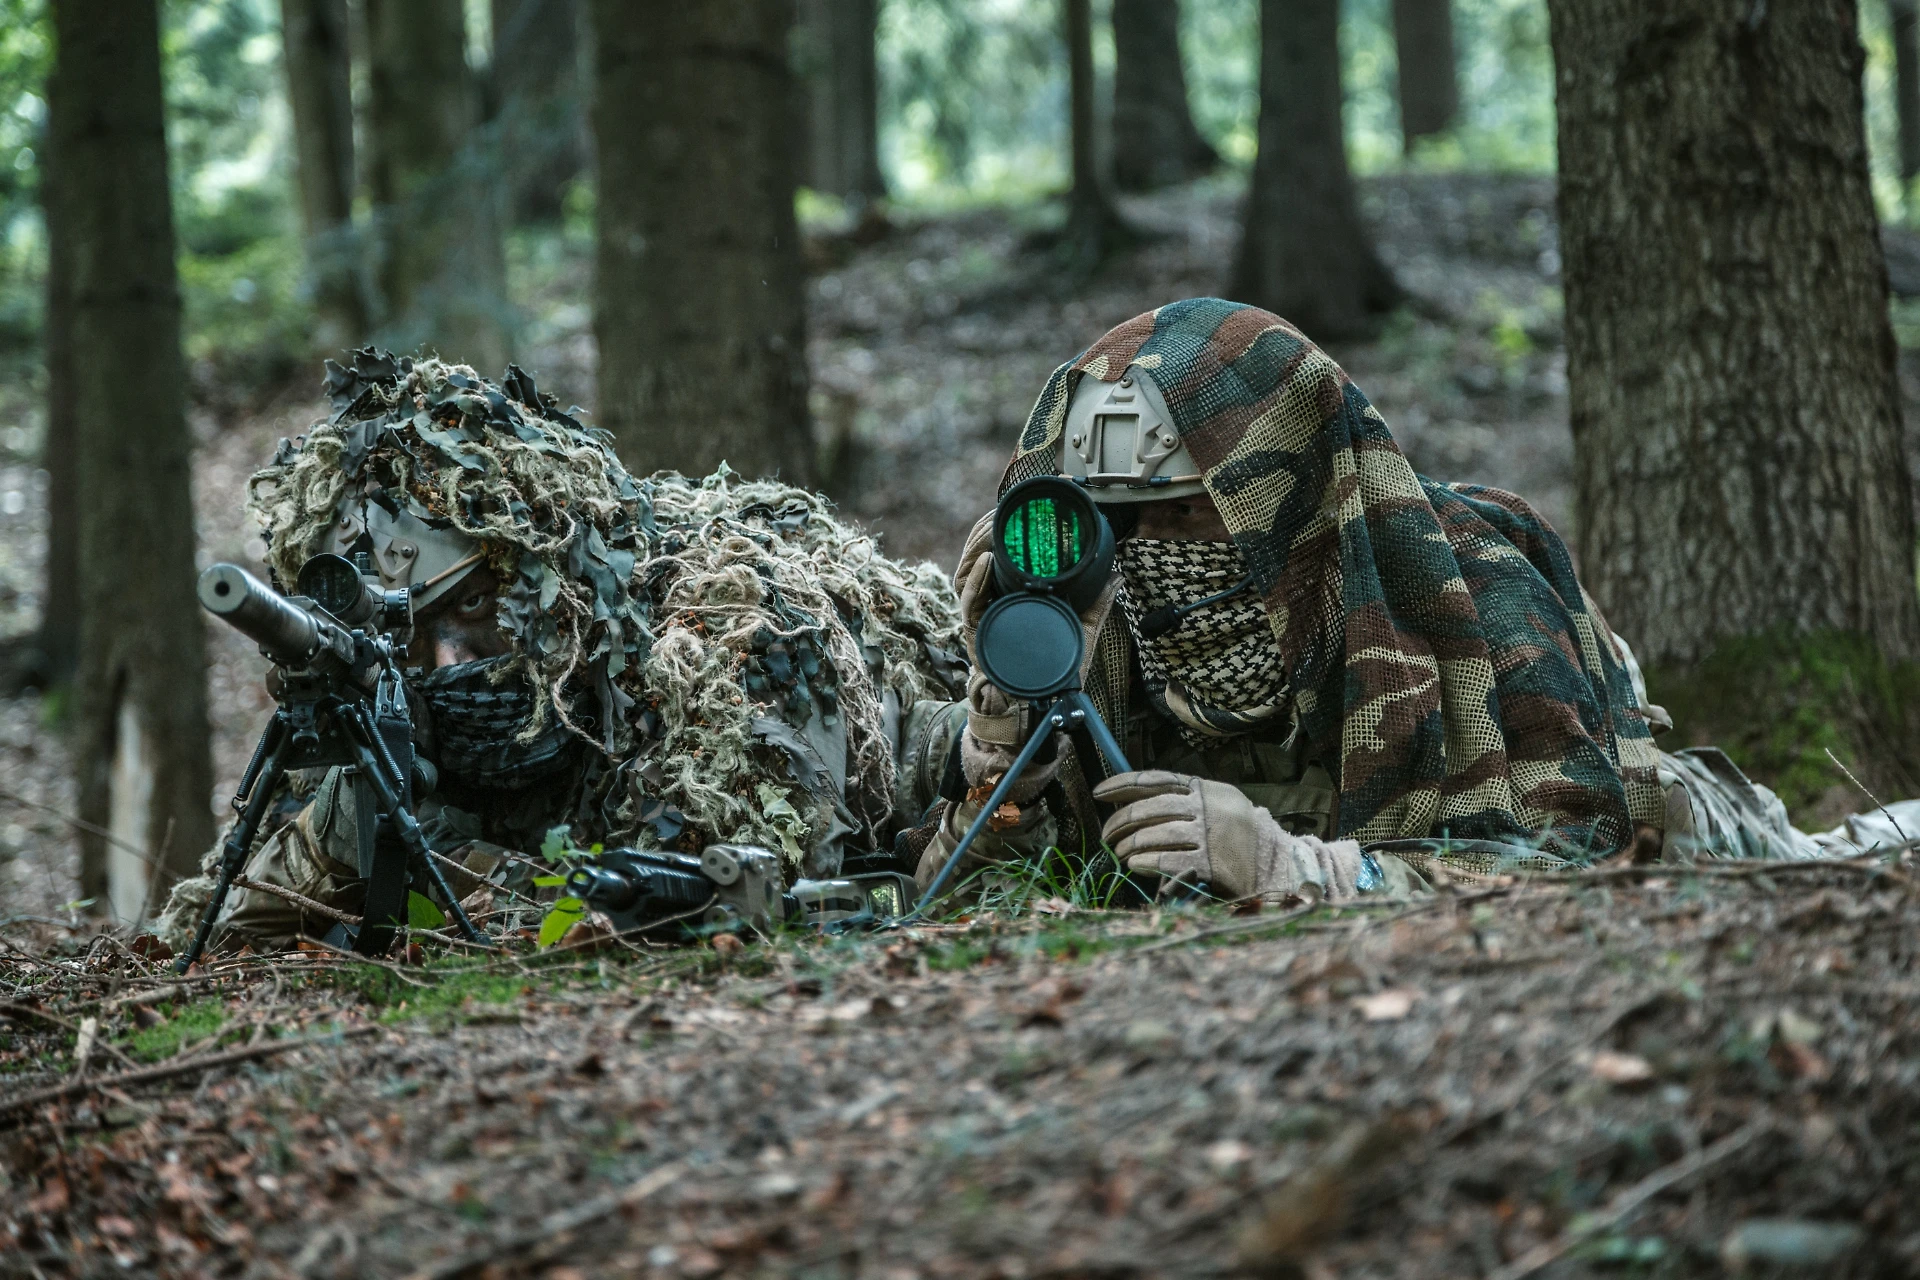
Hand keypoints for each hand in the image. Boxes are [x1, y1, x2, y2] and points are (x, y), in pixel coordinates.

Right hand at [951, 509, 1118, 794]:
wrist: (1033, 710)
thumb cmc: (1049, 673)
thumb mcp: (1079, 630)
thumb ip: (1096, 603)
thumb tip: (1115, 576)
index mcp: (1012, 597)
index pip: (1003, 556)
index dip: (1007, 530)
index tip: (1023, 507)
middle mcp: (992, 603)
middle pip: (980, 558)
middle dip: (986, 529)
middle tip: (1002, 509)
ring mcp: (982, 617)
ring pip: (969, 574)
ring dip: (977, 546)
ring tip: (990, 525)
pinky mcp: (976, 634)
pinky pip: (971, 602)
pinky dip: (977, 580)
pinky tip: (987, 559)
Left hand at [1093, 770, 1369, 902]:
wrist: (1279, 864)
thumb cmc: (1241, 836)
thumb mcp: (1221, 804)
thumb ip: (1186, 799)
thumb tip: (1136, 800)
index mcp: (1206, 788)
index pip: (1156, 780)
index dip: (1123, 784)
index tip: (1099, 792)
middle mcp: (1208, 807)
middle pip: (1150, 808)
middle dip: (1120, 821)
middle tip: (1106, 834)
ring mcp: (1211, 834)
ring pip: (1155, 835)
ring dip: (1129, 844)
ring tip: (1118, 852)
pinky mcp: (1212, 863)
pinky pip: (1167, 860)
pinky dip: (1145, 861)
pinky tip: (1135, 864)